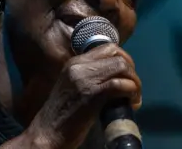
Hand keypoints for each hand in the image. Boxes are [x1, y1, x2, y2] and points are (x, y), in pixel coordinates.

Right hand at [24, 43, 141, 148]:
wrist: (47, 133)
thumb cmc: (62, 116)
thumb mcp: (75, 87)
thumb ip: (92, 77)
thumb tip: (119, 76)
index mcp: (75, 62)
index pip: (107, 48)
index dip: (124, 59)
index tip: (128, 75)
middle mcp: (79, 66)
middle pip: (117, 55)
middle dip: (132, 70)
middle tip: (134, 87)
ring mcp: (85, 79)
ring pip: (122, 67)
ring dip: (134, 82)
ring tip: (134, 97)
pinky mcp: (91, 94)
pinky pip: (120, 84)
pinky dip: (132, 92)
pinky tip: (132, 103)